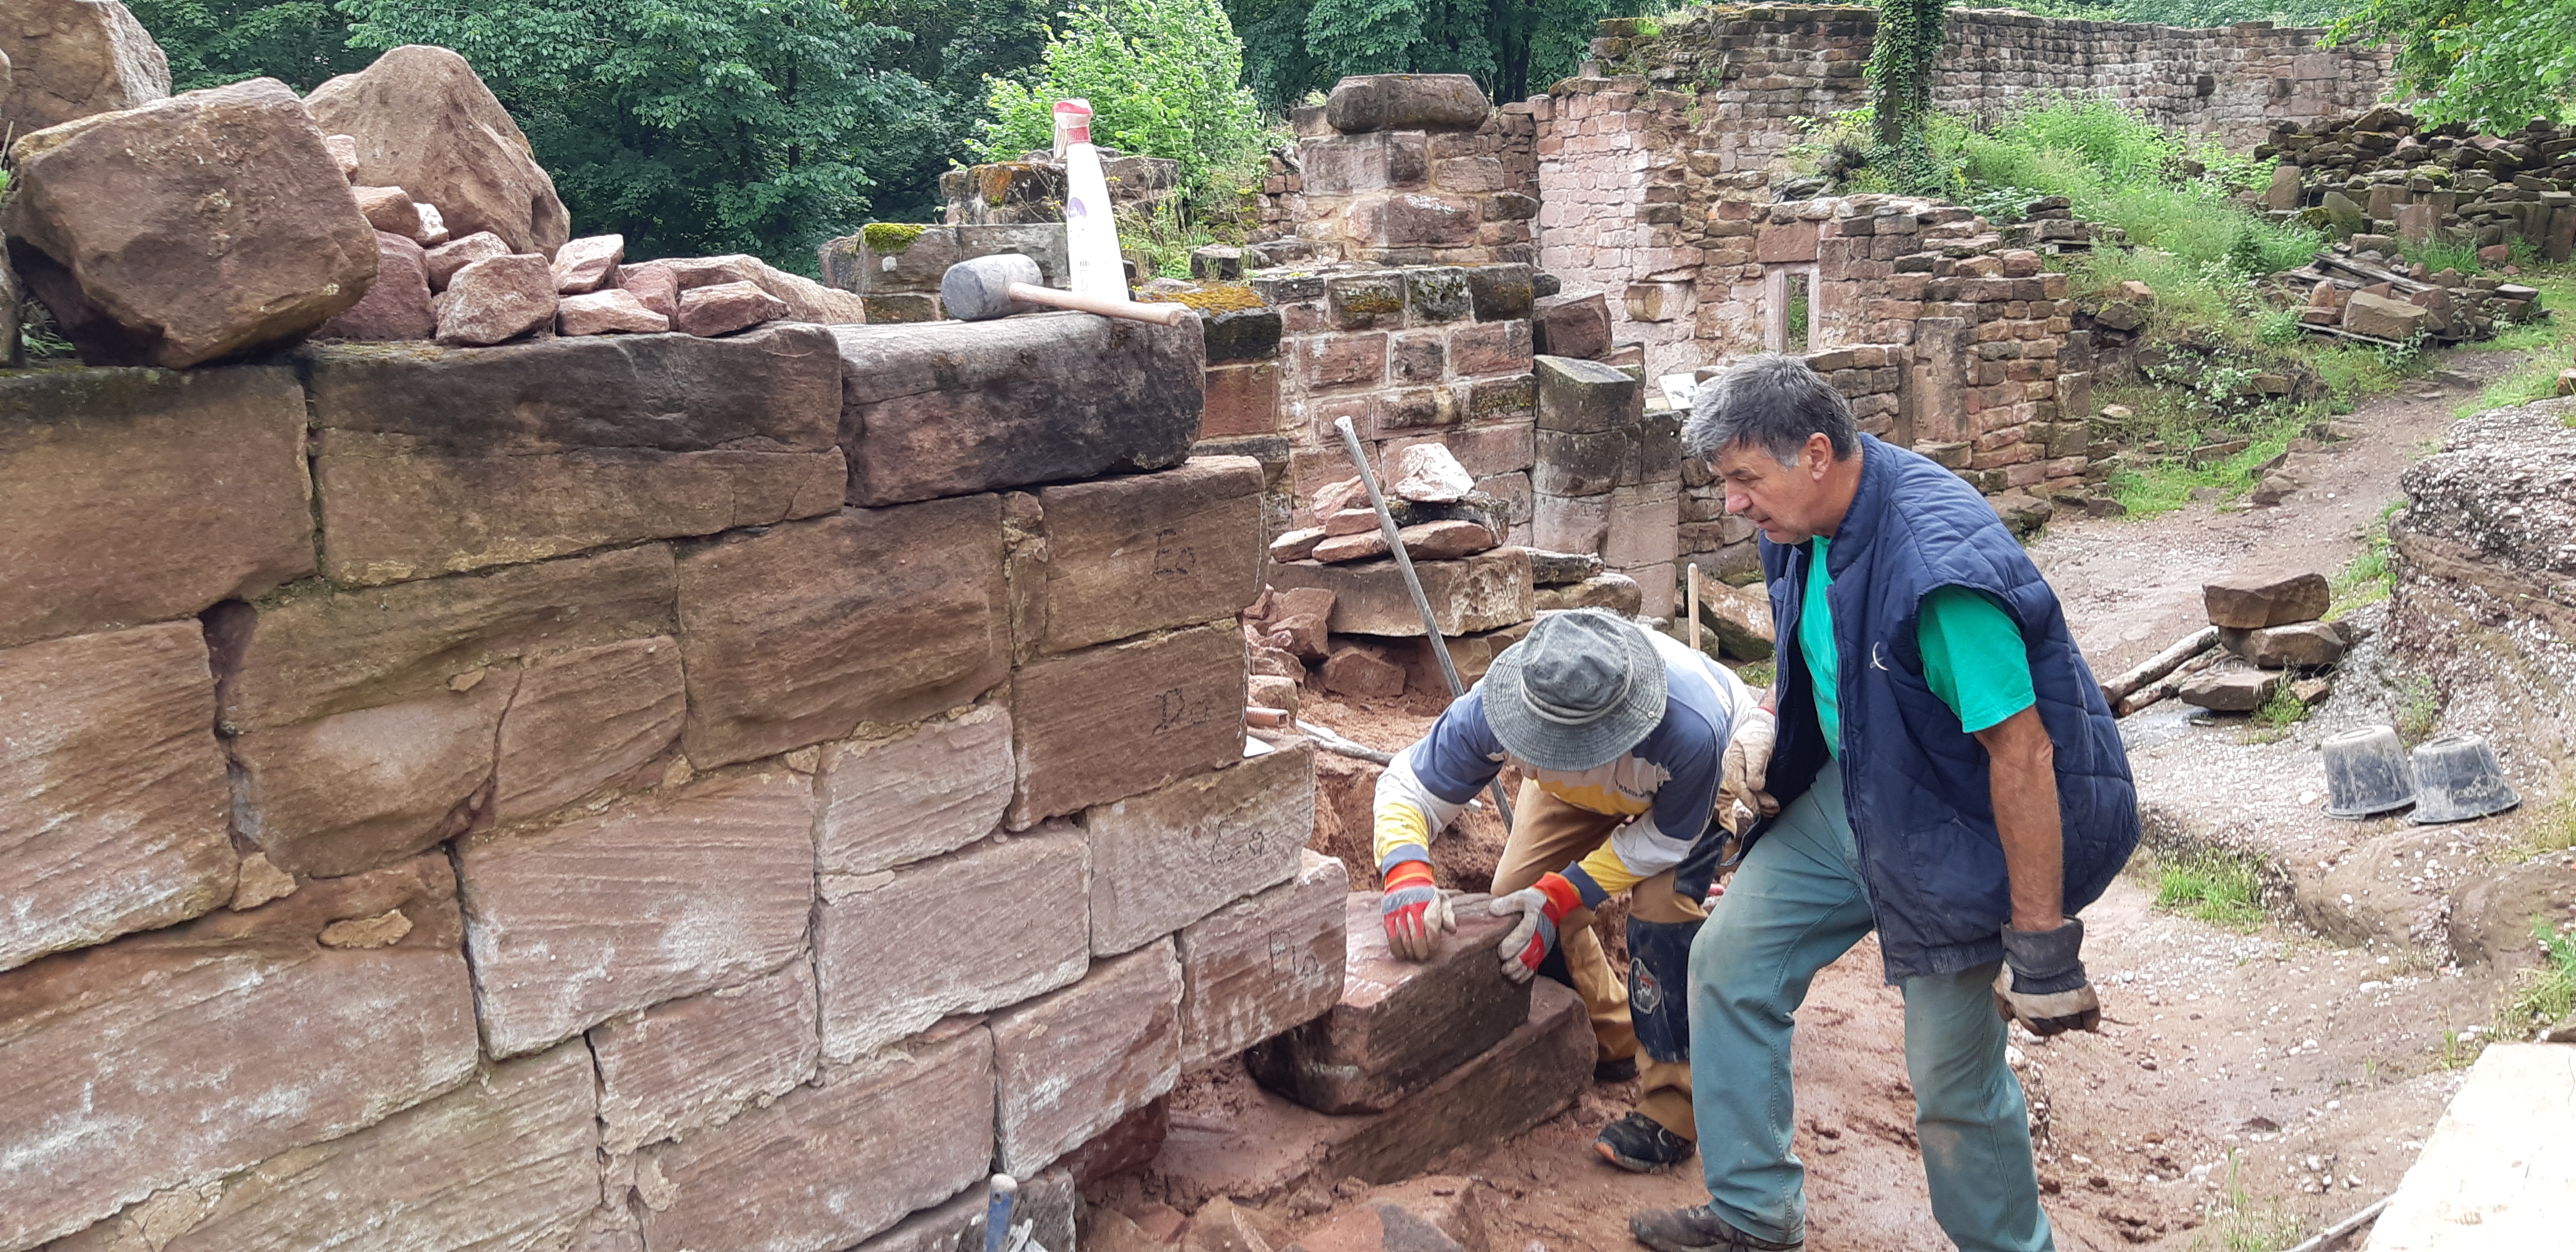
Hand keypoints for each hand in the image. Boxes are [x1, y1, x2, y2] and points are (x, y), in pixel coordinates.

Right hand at [1380, 861, 1453, 960]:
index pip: (1431, 923)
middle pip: (1417, 933)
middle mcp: (1413, 905)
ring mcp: (1399, 910)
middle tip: (1423, 956)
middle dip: (1421, 949)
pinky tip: (1401, 954)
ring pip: (1404, 936)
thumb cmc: (1427, 894)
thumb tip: (1452, 929)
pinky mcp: (1388, 915)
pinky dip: (1396, 947)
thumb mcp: (1442, 899)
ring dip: (1409, 950)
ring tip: (1414, 956)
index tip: (1433, 948)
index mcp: (1429, 901)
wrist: (1406, 881)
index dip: (1432, 939)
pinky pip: (1391, 935)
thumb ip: (1448, 914)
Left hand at [1489, 873, 1582, 983]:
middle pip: (1529, 951)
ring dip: (1520, 969)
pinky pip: (1537, 964)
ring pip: (1533, 960)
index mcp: (1534, 918)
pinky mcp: (1543, 950)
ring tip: (1508, 974)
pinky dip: (1527, 973)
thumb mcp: (1522, 896)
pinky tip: (1517, 978)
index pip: (1525, 932)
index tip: (1501, 952)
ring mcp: (1544, 943)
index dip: (1513, 944)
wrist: (1554, 904)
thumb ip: (1507, 902)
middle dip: (1516, 962)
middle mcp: (1541, 933)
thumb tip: (1493, 910)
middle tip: (1503, 968)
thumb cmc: (1533, 901)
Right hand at [1722, 706, 1778, 819]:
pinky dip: (1759, 796)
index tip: (1756, 807)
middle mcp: (1733, 767)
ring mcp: (1740, 770)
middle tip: (1769, 808)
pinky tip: (1766, 801)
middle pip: (1740, 790)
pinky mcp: (1748, 772)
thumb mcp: (1760, 748)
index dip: (1746, 798)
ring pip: (1745, 790)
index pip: (1736, 784)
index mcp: (1732, 760)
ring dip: (1757, 800)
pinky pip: (1750, 787)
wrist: (1764, 723)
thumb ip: (1756, 767)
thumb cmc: (1760, 733)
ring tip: (1771, 807)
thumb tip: (1755, 787)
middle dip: (1753, 801)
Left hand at [1993, 918, 2101, 1035]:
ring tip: (2072, 1006)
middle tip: (2060, 1010)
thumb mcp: (2002, 986)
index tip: (2046, 1018)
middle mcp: (2046, 1017)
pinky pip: (2091, 1017)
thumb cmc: (2019, 966)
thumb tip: (2008, 1018)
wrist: (2040, 951)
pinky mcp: (2082, 1001)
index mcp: (2026, 1014)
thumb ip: (2003, 1004)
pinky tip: (2090, 1023)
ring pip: (2073, 1023)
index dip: (2042, 1024)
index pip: (2037, 1028)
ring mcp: (2065, 1010)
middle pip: (2056, 1028)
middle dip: (2058, 1021)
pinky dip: (2091, 1020)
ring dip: (2074, 1018)